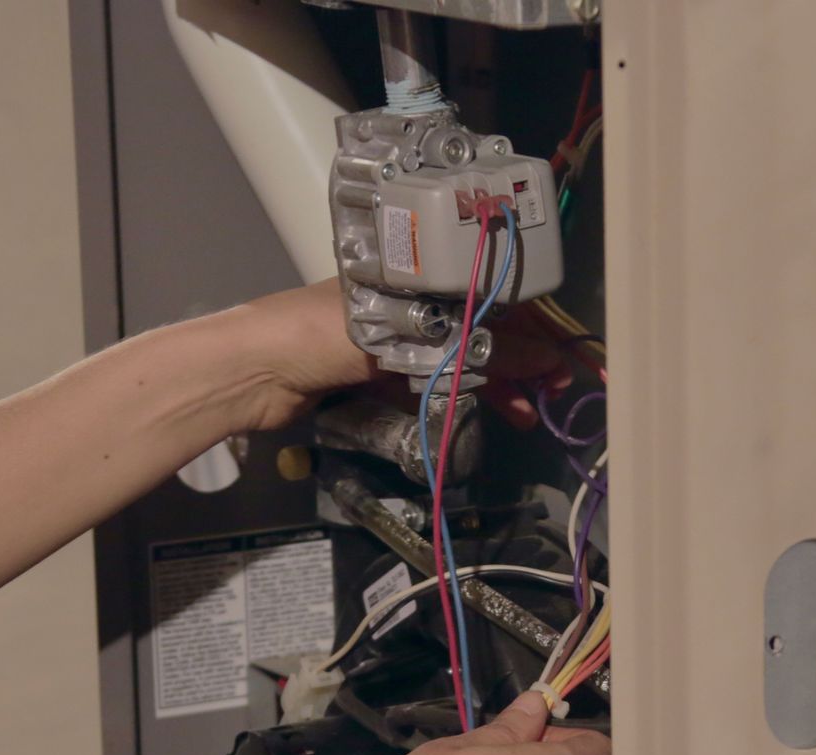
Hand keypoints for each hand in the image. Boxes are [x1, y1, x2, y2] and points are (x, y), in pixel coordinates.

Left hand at [238, 279, 570, 433]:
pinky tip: (484, 414)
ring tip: (526, 415)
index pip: (491, 297)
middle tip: (556, 392)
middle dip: (522, 362)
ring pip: (460, 362)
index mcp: (416, 277)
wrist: (252, 369)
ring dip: (496, 388)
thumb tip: (541, 359)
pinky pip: (432, 385)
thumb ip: (475, 351)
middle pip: (480, 331)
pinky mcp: (378, 377)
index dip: (532, 327)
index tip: (562, 355)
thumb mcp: (406, 338)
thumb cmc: (319, 333)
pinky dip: (460, 399)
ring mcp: (393, 342)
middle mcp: (410, 305)